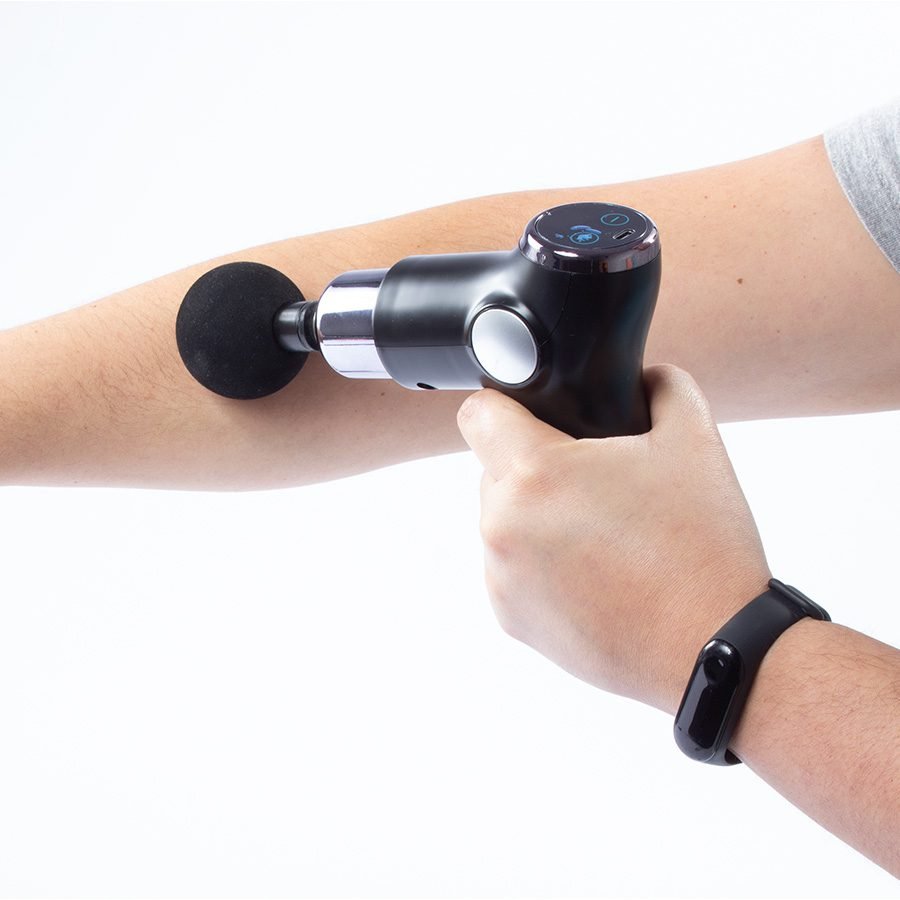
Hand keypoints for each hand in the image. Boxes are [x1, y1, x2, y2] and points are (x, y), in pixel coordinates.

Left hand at [456, 365, 771, 713]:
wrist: (713, 646)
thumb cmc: (702, 545)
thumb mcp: (695, 440)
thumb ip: (663, 386)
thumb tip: (645, 377)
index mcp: (534, 473)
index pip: (478, 413)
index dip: (506, 404)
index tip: (536, 415)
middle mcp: (501, 525)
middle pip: (493, 468)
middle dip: (534, 465)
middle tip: (595, 482)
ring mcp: (500, 578)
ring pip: (502, 521)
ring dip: (536, 516)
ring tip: (601, 534)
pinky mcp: (510, 619)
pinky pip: (510, 570)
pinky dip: (539, 565)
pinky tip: (593, 574)